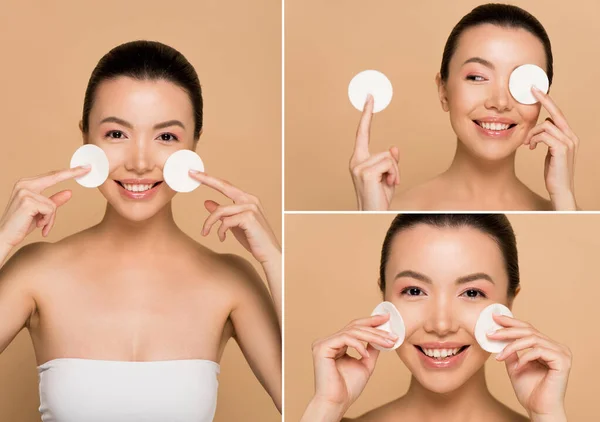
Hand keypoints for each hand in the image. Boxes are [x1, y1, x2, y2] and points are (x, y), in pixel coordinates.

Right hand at [0, 167, 90, 247]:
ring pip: (53, 204)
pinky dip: (48, 221)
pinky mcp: (28, 202)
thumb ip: (54, 201)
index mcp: (27, 184)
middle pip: (55, 177)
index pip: (51, 175)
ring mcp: (25, 192)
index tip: (84, 167)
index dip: (68, 171)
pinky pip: (50, 210)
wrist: (4, 236)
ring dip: (51, 219)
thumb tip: (69, 192)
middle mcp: (24, 184)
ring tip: (41, 226)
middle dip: (73, 173)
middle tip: (87, 168)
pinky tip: (39, 227)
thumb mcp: (42, 212)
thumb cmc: (22, 224)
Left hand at [189, 171, 280, 264]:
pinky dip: (220, 231)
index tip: (195, 173)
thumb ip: (222, 213)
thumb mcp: (233, 225)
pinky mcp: (249, 218)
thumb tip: (206, 202)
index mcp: (247, 199)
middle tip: (191, 174)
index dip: (210, 179)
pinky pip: (225, 222)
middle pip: (223, 186)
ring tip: (205, 233)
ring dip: (209, 223)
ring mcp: (251, 208)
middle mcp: (250, 200)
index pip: (226, 185)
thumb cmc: (252, 239)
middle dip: (206, 179)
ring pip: (220, 210)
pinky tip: (222, 238)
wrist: (268, 253)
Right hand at [309, 314, 396, 413]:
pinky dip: (358, 345)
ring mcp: (323, 343)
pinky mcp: (322, 347)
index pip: (354, 328)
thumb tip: (381, 337)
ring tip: (387, 342)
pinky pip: (344, 339)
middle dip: (375, 327)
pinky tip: (366, 355)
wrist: (337, 402)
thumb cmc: (348, 387)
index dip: (370, 322)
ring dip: (372, 336)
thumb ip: (371, 349)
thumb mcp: (365, 364)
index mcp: (336, 344)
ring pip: (352, 331)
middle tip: (391, 329)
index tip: (386, 319)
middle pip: (354, 327)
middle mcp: (328, 341)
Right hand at [349, 95, 399, 210]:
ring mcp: (359, 167)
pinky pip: (389, 164)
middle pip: (386, 152)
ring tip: (387, 186)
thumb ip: (390, 162)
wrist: (372, 215)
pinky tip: (387, 185)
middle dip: (394, 168)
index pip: (363, 133)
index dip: (367, 114)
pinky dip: (393, 176)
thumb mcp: (387, 177)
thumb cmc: (378, 200)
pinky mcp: (365, 172)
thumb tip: (394, 148)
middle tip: (391, 183)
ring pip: (389, 158)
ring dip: (395, 173)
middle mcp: (356, 162)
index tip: (370, 97)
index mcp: (358, 160)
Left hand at [488, 314, 570, 418]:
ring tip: (500, 356)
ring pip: (532, 339)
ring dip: (512, 346)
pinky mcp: (562, 361)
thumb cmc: (529, 390)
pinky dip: (524, 357)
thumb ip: (511, 351)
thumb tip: (498, 336)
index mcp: (548, 346)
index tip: (495, 318)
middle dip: (507, 331)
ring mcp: (562, 353)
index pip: (528, 329)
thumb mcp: (515, 365)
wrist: (539, 409)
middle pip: (529, 331)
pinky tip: (517, 367)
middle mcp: (557, 347)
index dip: (511, 322)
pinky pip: (539, 351)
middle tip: (491, 333)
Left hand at [526, 88, 578, 209]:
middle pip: (555, 113)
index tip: (536, 90)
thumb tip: (539, 129)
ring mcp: (568, 142)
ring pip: (545, 125)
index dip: (548, 101)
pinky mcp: (561, 148)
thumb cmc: (553, 171)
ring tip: (527, 144)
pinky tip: (531, 148)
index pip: (558, 114)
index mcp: (569, 135)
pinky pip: (544, 135)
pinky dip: (534, 139)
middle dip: (544, 100)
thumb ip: (547, 139)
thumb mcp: (549, 152)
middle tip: (532, 90)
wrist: (560, 188)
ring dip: (532, 133)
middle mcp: (571, 136)